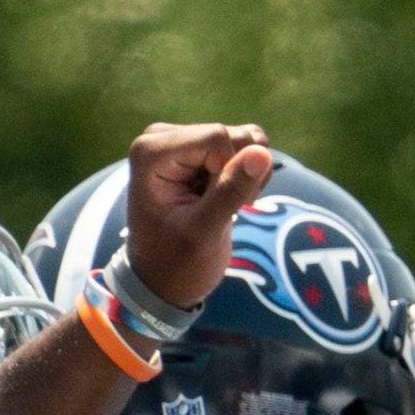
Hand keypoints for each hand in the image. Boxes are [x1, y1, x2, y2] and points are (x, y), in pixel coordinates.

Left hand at [121, 122, 274, 309]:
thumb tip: (263, 152)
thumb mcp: (205, 232)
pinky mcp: (202, 151)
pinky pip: (246, 146)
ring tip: (225, 205)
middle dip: (240, 173)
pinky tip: (231, 196)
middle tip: (223, 208)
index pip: (217, 138)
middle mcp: (164, 138)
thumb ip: (232, 191)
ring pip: (245, 139)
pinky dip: (249, 173)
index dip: (230, 173)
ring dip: (247, 175)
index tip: (218, 208)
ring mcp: (183, 142)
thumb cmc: (177, 262)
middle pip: (232, 135)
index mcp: (152, 151)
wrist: (165, 279)